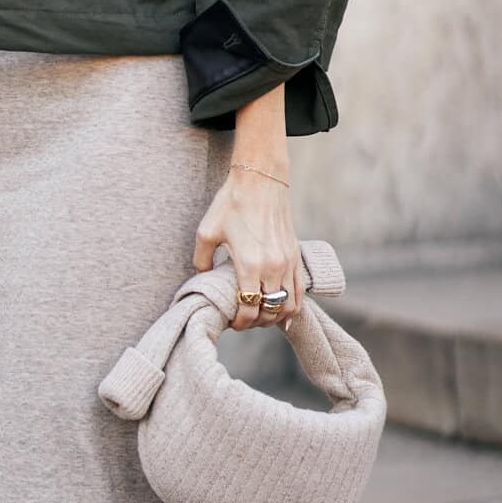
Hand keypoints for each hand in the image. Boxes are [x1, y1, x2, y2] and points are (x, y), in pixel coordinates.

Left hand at [192, 166, 303, 331]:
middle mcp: (273, 267)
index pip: (249, 309)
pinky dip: (293, 305)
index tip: (232, 322)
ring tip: (261, 315)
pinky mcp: (296, 255)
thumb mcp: (206, 232)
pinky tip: (283, 310)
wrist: (260, 180)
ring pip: (288, 305)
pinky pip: (300, 290)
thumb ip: (201, 260)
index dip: (240, 323)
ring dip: (275, 316)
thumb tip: (202, 277)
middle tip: (243, 320)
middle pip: (269, 311)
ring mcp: (288, 262)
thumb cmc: (231, 203)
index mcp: (250, 264)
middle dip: (256, 322)